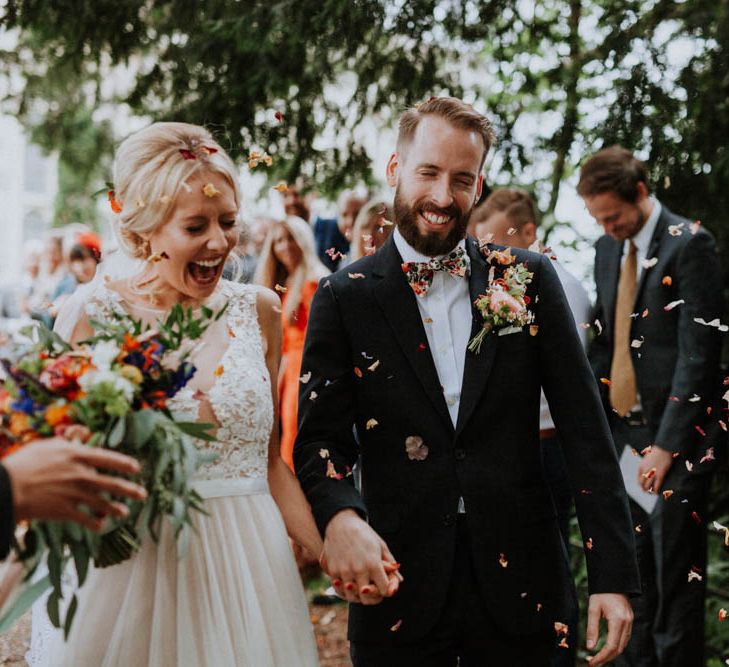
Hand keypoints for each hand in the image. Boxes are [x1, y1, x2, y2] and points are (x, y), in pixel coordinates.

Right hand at [4, 437, 146, 530]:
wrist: (6, 487)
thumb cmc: (24, 463)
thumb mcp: (47, 446)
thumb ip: (66, 443)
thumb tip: (78, 440)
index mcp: (77, 455)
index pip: (108, 458)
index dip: (124, 464)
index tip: (136, 468)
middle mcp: (80, 474)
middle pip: (111, 483)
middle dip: (130, 490)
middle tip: (142, 494)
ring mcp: (74, 494)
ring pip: (102, 503)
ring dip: (116, 509)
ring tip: (125, 512)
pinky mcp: (65, 511)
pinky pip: (85, 519)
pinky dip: (95, 523)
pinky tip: (100, 526)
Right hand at [320, 509, 400, 604]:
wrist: (341, 523)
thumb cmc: (364, 534)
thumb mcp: (381, 546)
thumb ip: (390, 564)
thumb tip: (400, 580)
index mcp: (373, 564)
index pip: (384, 590)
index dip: (386, 590)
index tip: (385, 585)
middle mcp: (358, 569)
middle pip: (367, 599)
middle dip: (373, 598)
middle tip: (374, 591)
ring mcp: (344, 571)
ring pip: (352, 597)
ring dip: (358, 596)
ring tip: (361, 588)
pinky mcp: (332, 571)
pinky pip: (339, 590)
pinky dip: (345, 590)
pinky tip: (350, 584)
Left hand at [586, 593, 632, 664]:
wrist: (613, 580)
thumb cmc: (601, 593)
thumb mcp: (593, 609)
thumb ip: (592, 629)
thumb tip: (590, 647)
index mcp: (618, 620)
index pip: (612, 646)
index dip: (602, 657)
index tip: (592, 662)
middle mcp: (627, 623)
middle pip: (619, 649)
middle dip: (606, 658)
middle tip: (593, 662)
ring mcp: (630, 623)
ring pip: (623, 645)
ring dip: (611, 654)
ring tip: (598, 658)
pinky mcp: (630, 621)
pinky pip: (624, 638)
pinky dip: (616, 646)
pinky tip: (607, 648)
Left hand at [637, 445, 673, 492]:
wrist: (663, 448)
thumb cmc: (656, 452)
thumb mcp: (647, 459)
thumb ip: (645, 465)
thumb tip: (646, 470)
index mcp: (641, 467)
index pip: (639, 479)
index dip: (641, 484)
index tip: (643, 486)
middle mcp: (645, 471)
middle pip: (642, 484)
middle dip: (644, 489)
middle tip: (647, 491)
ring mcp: (653, 473)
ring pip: (649, 486)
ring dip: (650, 491)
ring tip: (652, 493)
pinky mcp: (660, 474)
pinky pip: (657, 485)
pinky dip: (656, 490)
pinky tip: (657, 492)